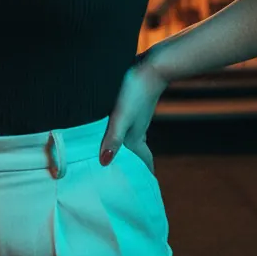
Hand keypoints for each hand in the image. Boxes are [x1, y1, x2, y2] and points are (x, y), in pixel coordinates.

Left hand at [99, 51, 169, 173]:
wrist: (153, 66)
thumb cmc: (136, 91)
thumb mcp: (121, 116)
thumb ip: (113, 138)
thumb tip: (104, 162)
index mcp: (135, 137)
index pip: (143, 162)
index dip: (144, 175)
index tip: (145, 189)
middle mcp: (137, 130)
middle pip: (137, 153)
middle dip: (133, 166)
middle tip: (126, 178)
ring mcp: (137, 117)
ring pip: (132, 139)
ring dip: (126, 150)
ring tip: (116, 158)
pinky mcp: (134, 105)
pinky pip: (128, 126)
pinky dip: (122, 134)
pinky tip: (114, 128)